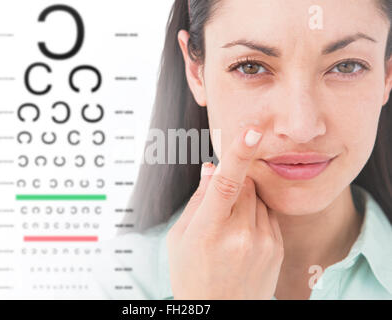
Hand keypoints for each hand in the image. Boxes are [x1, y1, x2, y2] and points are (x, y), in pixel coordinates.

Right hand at [167, 126, 283, 298]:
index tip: (251, 131)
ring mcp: (263, 243)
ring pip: (257, 197)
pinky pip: (267, 213)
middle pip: (245, 185)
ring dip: (244, 200)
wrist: (220, 312)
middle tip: (218, 210)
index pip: (225, 185)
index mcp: (208, 231)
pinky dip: (255, 215)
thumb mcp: (180, 239)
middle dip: (233, 185)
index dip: (238, 155)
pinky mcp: (277, 247)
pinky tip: (243, 237)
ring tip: (229, 230)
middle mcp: (240, 236)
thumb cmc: (192, 274)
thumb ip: (198, 200)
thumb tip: (210, 168)